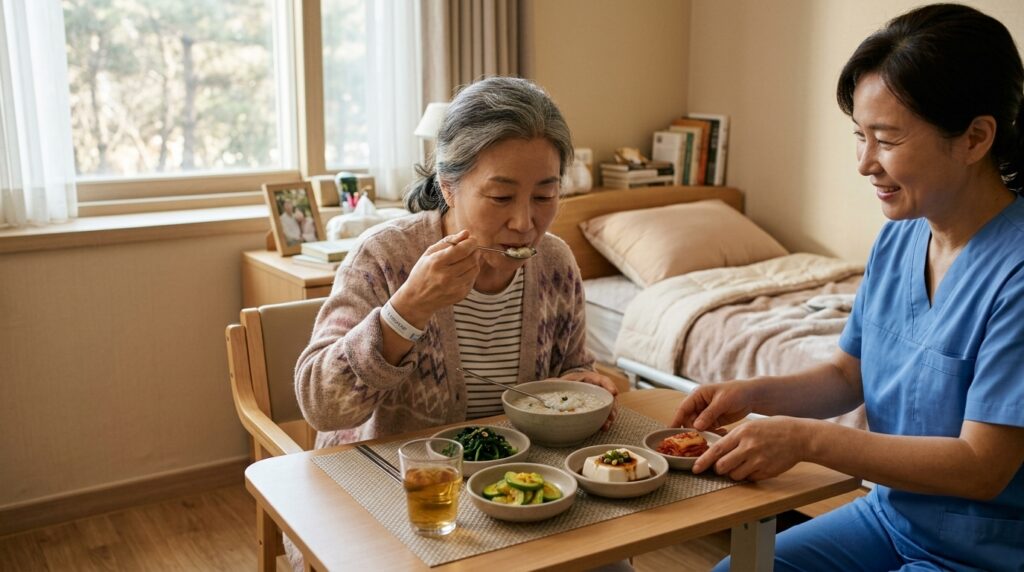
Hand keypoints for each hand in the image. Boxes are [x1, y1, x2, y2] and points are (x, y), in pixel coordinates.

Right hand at [391, 230, 479, 325]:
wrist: (416, 300)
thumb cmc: (422, 273)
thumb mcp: (430, 253)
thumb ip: (448, 241)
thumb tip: (466, 233)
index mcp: (436, 262)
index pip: (462, 249)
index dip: (471, 242)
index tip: (471, 239)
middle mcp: (446, 276)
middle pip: (472, 259)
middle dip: (475, 250)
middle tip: (471, 248)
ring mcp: (454, 287)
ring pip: (475, 269)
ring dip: (475, 261)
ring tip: (467, 259)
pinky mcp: (460, 295)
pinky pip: (473, 280)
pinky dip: (471, 273)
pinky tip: (462, 272)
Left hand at [560, 371, 617, 429]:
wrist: (568, 389)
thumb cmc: (567, 384)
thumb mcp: (562, 382)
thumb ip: (555, 382)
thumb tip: (546, 383)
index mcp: (589, 379)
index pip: (602, 380)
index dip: (609, 385)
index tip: (614, 392)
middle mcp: (597, 389)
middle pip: (609, 396)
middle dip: (612, 406)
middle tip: (611, 416)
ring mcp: (600, 399)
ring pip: (609, 406)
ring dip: (610, 416)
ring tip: (606, 425)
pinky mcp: (599, 408)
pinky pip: (605, 414)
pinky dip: (605, 421)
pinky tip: (603, 428)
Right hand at [672, 380, 753, 430]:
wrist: (752, 396)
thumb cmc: (736, 392)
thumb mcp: (722, 402)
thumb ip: (709, 414)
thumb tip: (696, 426)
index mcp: (698, 395)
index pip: (683, 409)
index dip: (676, 420)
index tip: (671, 432)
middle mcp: (699, 404)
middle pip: (689, 420)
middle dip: (694, 430)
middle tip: (702, 438)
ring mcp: (705, 413)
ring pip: (698, 427)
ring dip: (705, 433)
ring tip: (717, 434)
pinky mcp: (713, 420)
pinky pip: (707, 430)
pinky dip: (713, 433)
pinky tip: (723, 433)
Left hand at [692, 416, 808, 480]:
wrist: (799, 436)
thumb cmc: (774, 429)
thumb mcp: (751, 426)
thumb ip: (735, 437)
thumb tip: (717, 448)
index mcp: (742, 433)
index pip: (716, 450)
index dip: (703, 461)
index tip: (695, 468)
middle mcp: (748, 447)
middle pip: (722, 466)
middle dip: (718, 469)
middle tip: (721, 466)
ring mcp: (758, 461)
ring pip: (734, 475)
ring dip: (733, 473)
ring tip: (741, 464)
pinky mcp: (766, 471)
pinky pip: (749, 479)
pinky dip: (748, 476)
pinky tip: (755, 466)